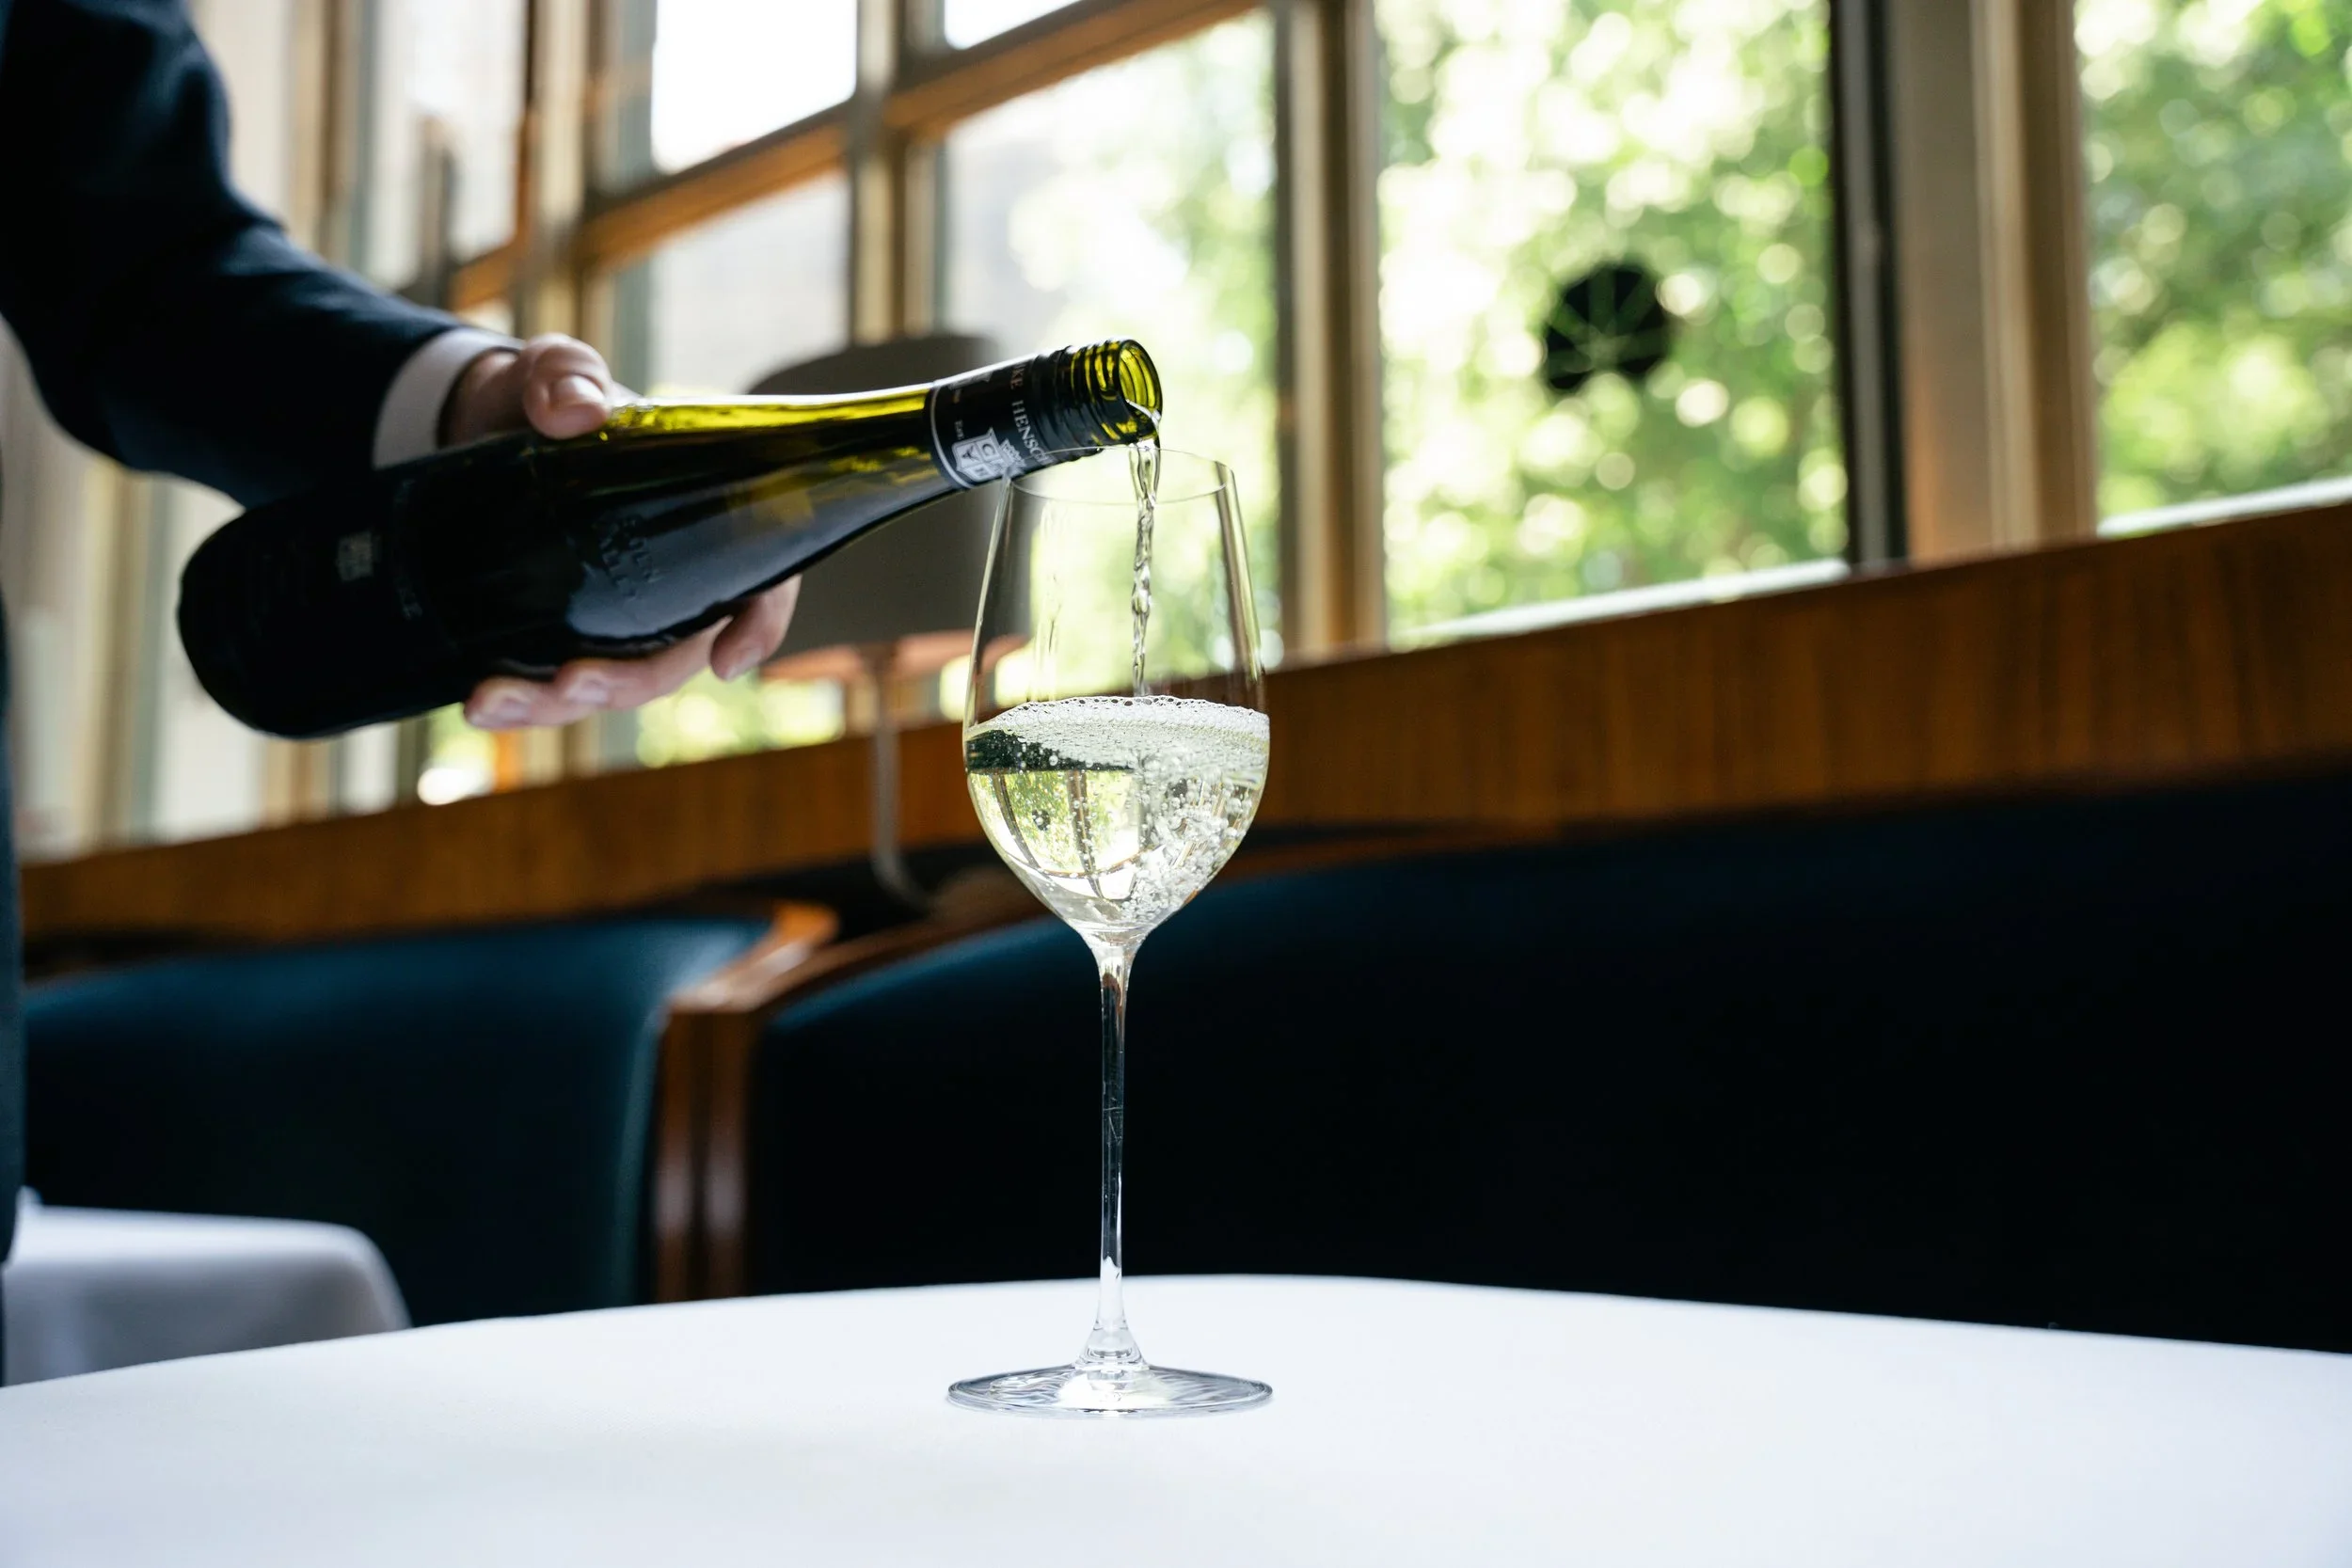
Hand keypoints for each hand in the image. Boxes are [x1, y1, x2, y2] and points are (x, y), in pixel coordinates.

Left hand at [444, 333, 801, 731]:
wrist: (481, 422)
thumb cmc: (550, 395)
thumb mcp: (559, 370)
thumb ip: (567, 375)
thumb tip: (576, 412)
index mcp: (703, 518)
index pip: (761, 582)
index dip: (759, 626)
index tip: (727, 661)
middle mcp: (670, 580)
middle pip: (675, 656)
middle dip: (627, 683)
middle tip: (572, 683)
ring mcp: (616, 613)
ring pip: (611, 681)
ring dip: (558, 706)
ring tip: (491, 703)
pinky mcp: (560, 631)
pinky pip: (555, 683)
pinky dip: (523, 703)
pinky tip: (478, 703)